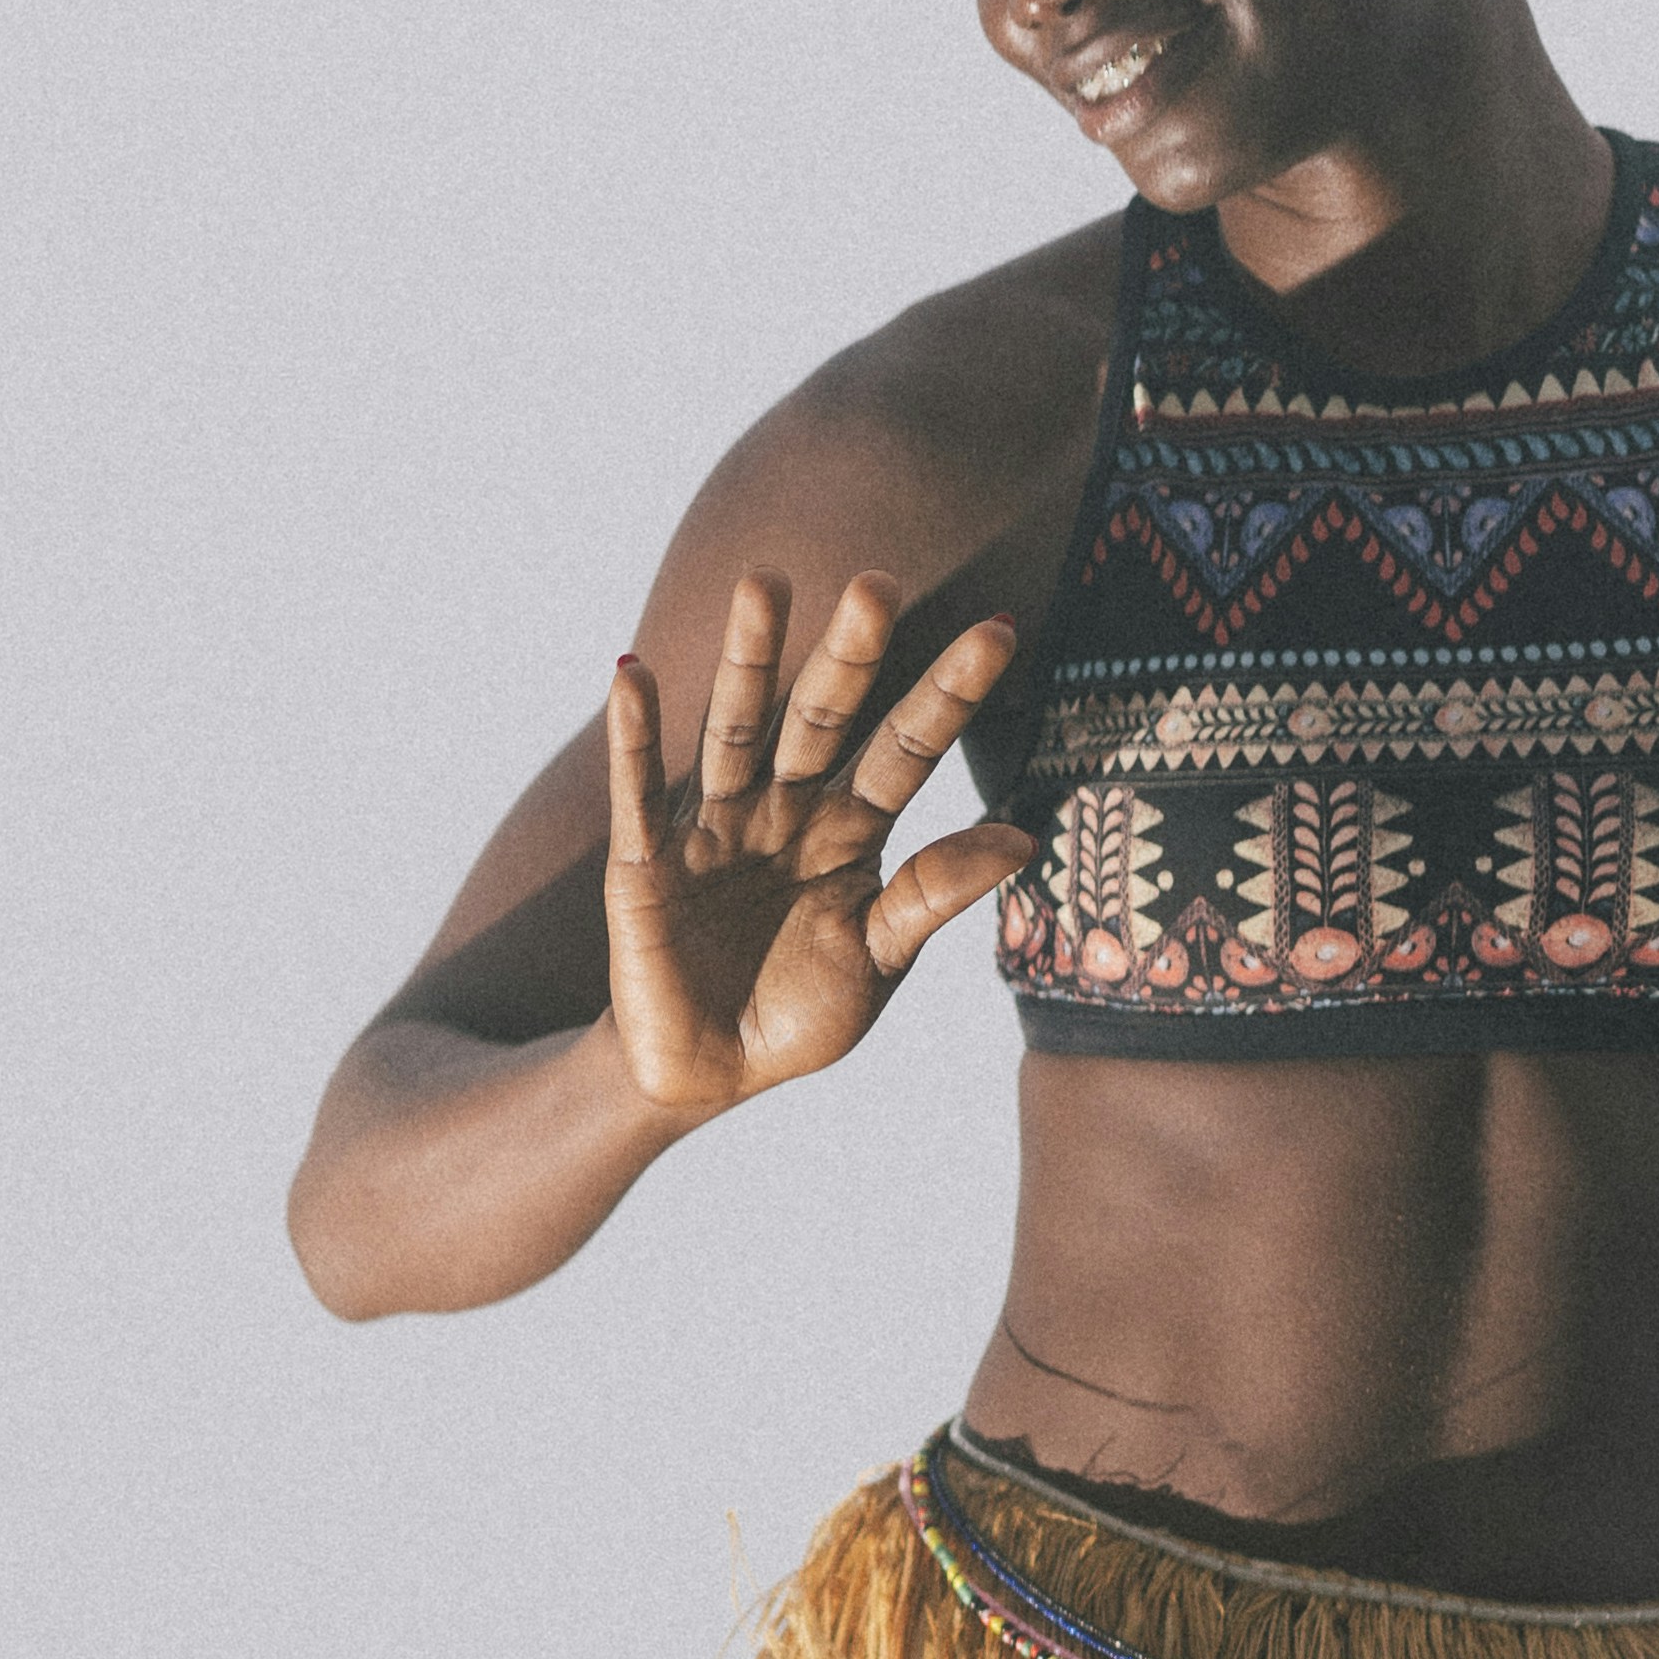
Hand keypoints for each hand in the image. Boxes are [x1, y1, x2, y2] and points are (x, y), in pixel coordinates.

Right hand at [600, 571, 1028, 1127]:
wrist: (712, 1073)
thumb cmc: (800, 1012)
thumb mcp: (880, 957)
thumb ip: (933, 893)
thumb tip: (1022, 838)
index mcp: (849, 829)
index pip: (907, 749)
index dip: (949, 694)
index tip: (1000, 631)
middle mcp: (784, 808)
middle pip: (821, 718)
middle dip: (848, 656)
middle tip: (878, 585)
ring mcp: (715, 827)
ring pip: (736, 730)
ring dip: (748, 660)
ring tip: (763, 585)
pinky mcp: (647, 864)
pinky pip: (640, 793)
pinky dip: (636, 738)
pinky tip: (635, 678)